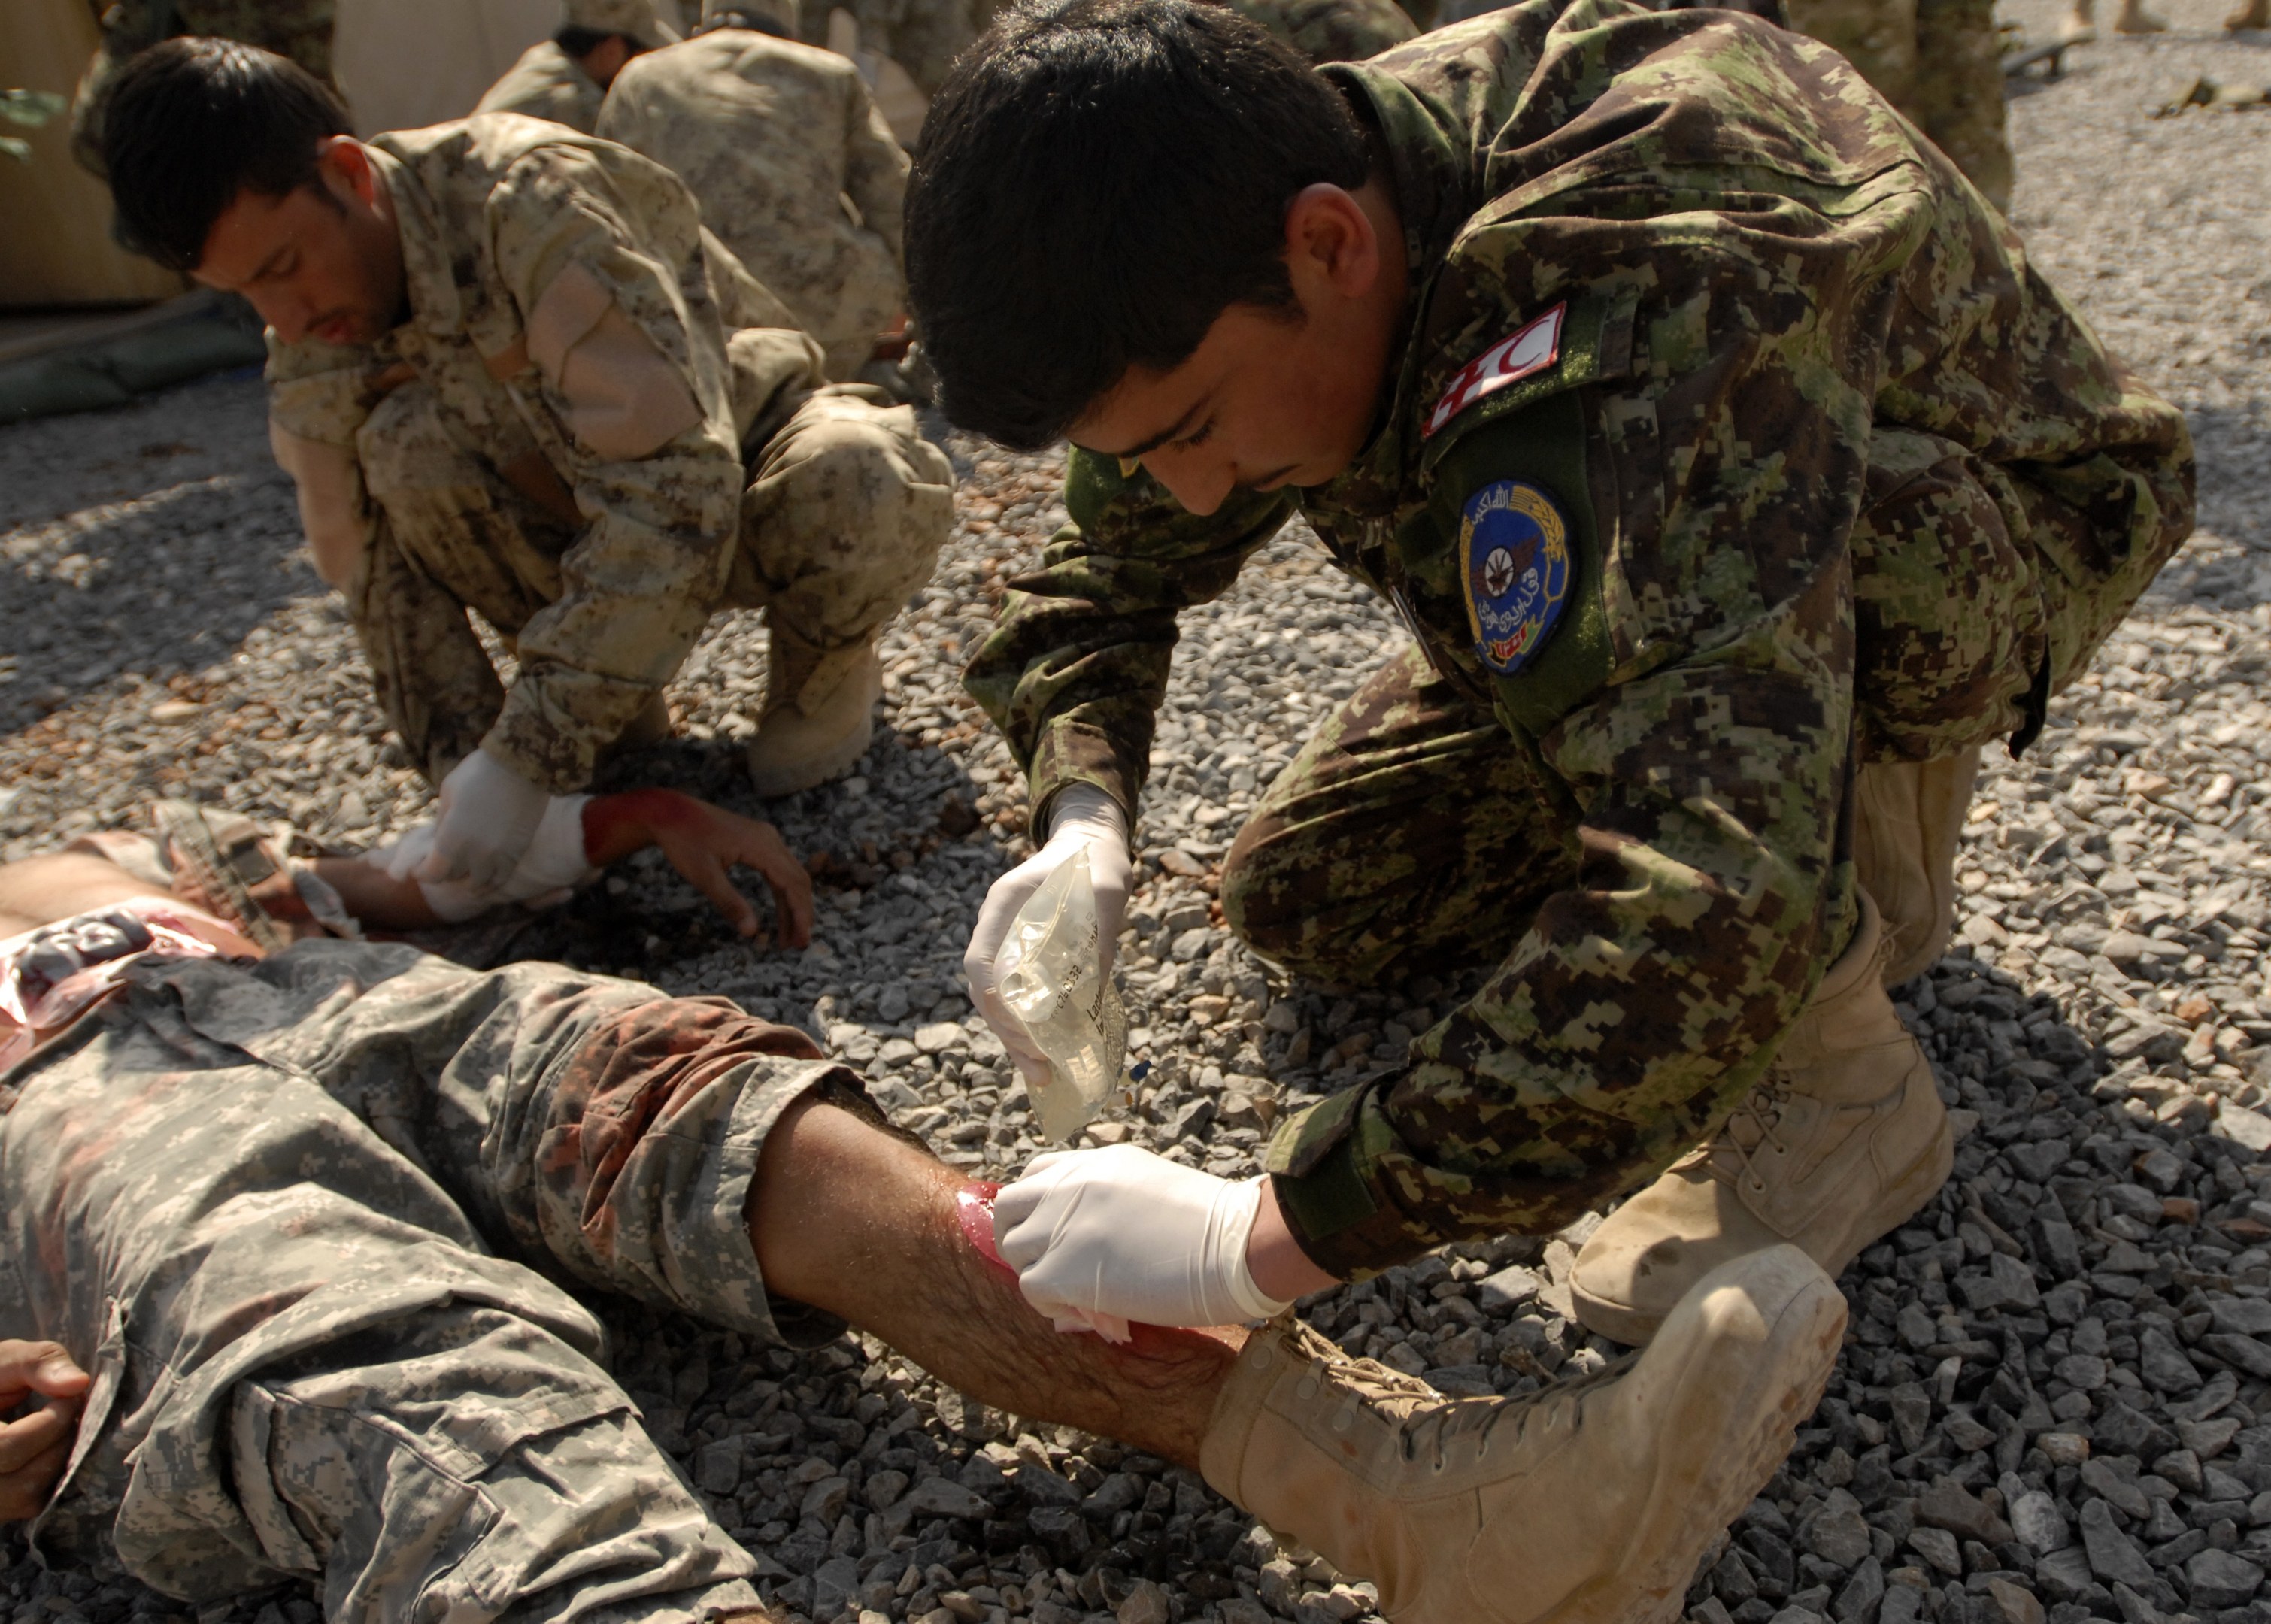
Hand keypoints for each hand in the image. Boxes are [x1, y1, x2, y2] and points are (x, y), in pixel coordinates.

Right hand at [0, 1340, 89, 1522]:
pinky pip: (29, 1504)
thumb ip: (38, 1364)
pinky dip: (49, 1476)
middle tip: (69, 1412)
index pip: (8, 1449)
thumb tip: (79, 1384)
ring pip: (28, 1499)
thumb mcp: (5, 1360)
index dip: (51, 1422)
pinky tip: (49, 1447)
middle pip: (21, 1482)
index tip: (69, 1397)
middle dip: (59, 1442)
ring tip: (58, 1428)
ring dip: (57, 1461)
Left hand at [411, 749, 549, 892]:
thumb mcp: (448, 794)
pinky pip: (501, 878)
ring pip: (479, 884)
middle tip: (439, 864)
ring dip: (467, 880)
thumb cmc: (478, 773)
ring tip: (463, 873)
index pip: (432, 874)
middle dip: (442, 872)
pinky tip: (484, 878)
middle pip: (453, 878)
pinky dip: (490, 880)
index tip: (418, 868)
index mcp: (452, 839)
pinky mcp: (517, 852)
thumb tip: (439, 839)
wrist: (522, 765)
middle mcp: (475, 854)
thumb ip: (442, 823)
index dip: (422, 873)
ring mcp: (499, 856)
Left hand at [611, 792, 814, 947]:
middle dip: (800, 914)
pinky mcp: (758, 842)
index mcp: (761, 845)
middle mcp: (770, 839)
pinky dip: (781, 894)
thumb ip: (730, 903)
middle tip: (797, 945)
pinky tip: (779, 914)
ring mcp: (765, 839)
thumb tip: (752, 932)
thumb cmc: (683, 841)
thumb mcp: (704, 875)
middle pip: (798, 880)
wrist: (668, 813)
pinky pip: (778, 870)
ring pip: (790, 876)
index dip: (800, 913)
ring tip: (787, 937)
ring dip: (792, 906)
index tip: (801, 940)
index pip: (793, 883)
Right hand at [964, 786, 1129, 1084]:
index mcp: (1005, 904)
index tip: (1026, 1035)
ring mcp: (1005, 941)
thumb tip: (1093, 989)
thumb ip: (1098, 932)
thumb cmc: (1099, 864)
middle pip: (985, 990)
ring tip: (1042, 1074)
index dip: (998, 1005)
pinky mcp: (1021, 956)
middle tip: (1039, 1068)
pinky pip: (1014, 996)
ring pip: (996, 999)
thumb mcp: (1106, 892)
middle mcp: (997, 925)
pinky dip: (1027, 1027)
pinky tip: (1045, 1054)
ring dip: (1015, 1038)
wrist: (1091, 846)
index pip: (982, 964)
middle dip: (1008, 1033)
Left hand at [992, 1143, 1293, 1333]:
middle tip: (1054, 1267)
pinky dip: (1054, 1305)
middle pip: (1008, 1206)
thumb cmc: (1217, 1227)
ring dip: (1040, 1272)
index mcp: (1095, 1163)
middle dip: (1022, 1237)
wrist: (1238, 1245)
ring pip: (1015, 1249)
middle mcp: (1068, 1185)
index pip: (1037, 1175)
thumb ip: (1111, 1202)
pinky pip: (1032, 1288)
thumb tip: (1088, 1245)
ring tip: (1081, 1295)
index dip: (1039, 1207)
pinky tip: (1093, 1312)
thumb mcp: (1153, 1189)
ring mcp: (1060, 1224)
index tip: (1056, 1233)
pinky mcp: (1059, 1269)